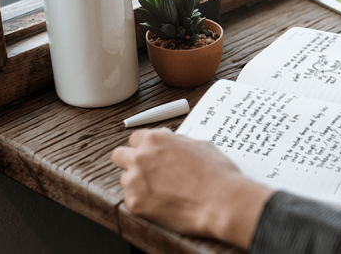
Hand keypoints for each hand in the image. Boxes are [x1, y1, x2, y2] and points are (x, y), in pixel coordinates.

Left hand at [111, 128, 273, 248]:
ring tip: (163, 191)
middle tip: (147, 170)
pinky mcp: (135, 203)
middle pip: (119, 155)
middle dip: (130, 161)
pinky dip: (145, 202)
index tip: (151, 154)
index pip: (135, 138)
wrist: (222, 201)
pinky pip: (132, 200)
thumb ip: (177, 142)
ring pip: (125, 179)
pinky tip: (164, 202)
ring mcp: (135, 181)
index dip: (145, 146)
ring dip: (139, 183)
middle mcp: (141, 157)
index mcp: (157, 139)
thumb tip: (170, 141)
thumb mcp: (200, 145)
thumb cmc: (217, 173)